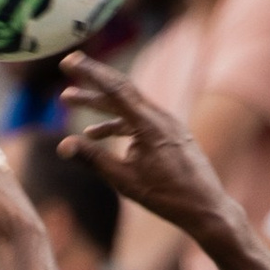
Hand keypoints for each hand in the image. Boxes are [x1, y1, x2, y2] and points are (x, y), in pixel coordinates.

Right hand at [56, 56, 230, 235]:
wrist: (206, 208)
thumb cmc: (168, 196)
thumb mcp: (124, 180)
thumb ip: (93, 159)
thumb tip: (62, 146)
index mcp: (150, 125)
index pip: (115, 89)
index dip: (89, 73)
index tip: (69, 61)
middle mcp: (161, 117)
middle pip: (121, 90)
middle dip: (91, 80)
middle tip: (68, 65)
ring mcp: (167, 124)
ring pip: (127, 106)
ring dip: (98, 104)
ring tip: (70, 99)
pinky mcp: (170, 134)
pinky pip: (138, 121)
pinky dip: (116, 123)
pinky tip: (96, 132)